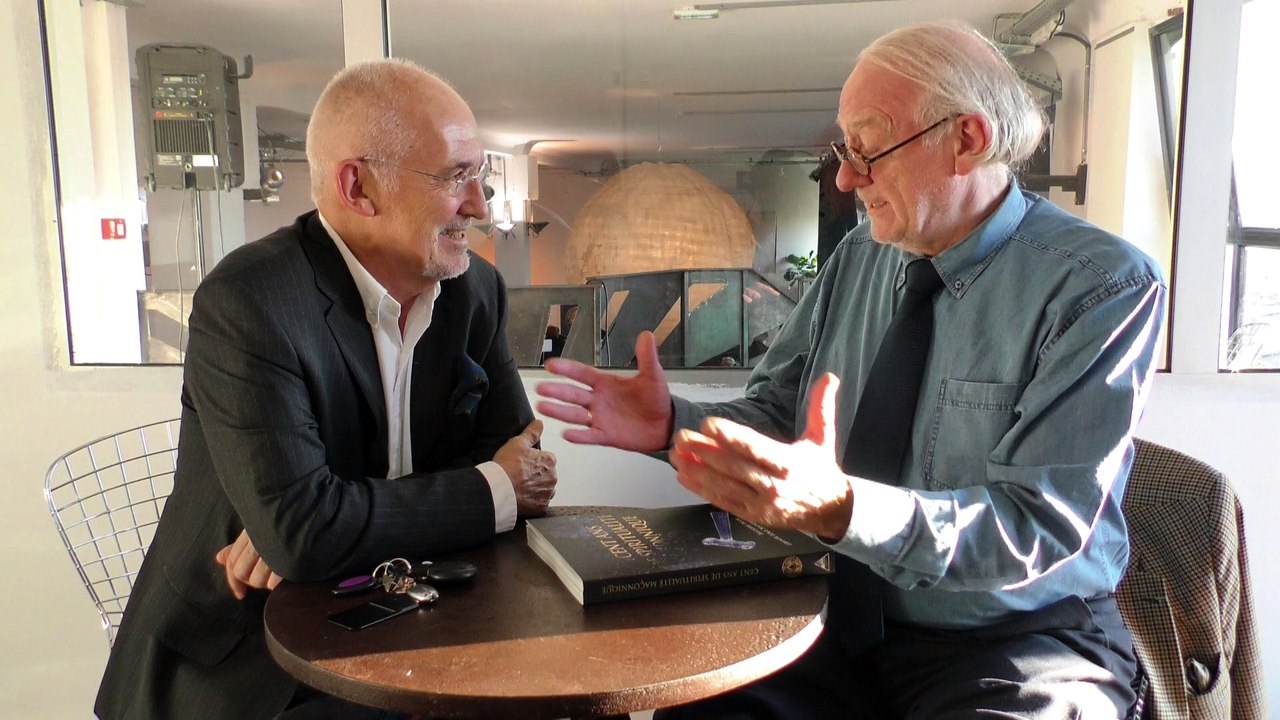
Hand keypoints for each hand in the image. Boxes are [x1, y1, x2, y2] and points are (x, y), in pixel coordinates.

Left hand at [214, 529, 282, 599]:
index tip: (240, 594)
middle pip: (241, 573)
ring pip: (257, 580)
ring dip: (266, 582)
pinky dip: (277, 583)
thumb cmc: (284, 522)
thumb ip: (239, 546)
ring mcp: (272, 550)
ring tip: (277, 573)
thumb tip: (218, 558)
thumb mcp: (259, 529)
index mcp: (250, 533)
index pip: (231, 563)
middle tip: (264, 576)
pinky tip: (285, 575)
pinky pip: (273, 582)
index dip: (233, 581)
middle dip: (250, 581)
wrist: (310, 514)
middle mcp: (258, 541)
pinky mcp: (286, 559)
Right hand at [493, 419, 557, 515]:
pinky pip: (539, 503)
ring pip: (544, 489)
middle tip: (520, 476)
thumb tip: (539, 423)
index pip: (547, 459)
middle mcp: (553, 478)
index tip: (523, 464)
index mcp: (550, 461)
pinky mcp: (541, 508)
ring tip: (520, 487)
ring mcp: (547, 494)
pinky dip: (532, 501)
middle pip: (547, 475)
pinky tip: (521, 497)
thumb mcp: (517, 443)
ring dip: (536, 488)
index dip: (534, 461)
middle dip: (537, 475)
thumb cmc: (507, 466)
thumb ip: (531, 433)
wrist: (499, 490)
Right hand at [536, 331, 672, 450]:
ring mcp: (600, 418)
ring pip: (575, 414)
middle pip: (573, 394)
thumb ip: (647, 357)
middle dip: (556, 391)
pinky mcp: (606, 435)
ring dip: (559, 411)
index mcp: (605, 383)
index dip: (566, 369)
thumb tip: (647, 335)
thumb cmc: (655, 398)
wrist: (664, 424)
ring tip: (543, 407)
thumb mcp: (652, 376)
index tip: (550, 365)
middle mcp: (598, 400)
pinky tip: (567, 433)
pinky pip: (590, 436)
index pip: (582, 374)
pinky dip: (579, 436)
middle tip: (540, 387)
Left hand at [671, 372, 852, 539]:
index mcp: (789, 463)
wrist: (830, 510)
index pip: (756, 447)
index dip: (731, 436)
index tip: (709, 424)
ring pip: (725, 486)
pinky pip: (724, 501)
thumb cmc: (821, 468)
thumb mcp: (824, 437)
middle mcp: (774, 485)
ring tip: (676, 455)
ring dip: (698, 471)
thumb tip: (829, 376)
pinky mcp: (753, 515)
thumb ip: (822, 406)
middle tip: (682, 436)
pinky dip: (702, 490)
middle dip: (705, 452)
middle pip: (734, 467)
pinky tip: (684, 476)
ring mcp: (762, 503)